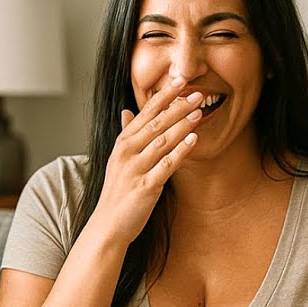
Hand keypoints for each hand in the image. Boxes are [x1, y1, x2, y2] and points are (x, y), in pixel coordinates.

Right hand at [92, 77, 202, 244]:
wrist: (108, 225)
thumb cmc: (117, 191)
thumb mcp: (118, 159)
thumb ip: (126, 134)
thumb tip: (126, 111)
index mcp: (122, 143)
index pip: (145, 113)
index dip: (164, 96)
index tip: (180, 81)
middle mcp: (127, 152)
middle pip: (156, 123)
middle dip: (178, 106)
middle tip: (198, 94)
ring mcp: (135, 169)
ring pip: (162, 141)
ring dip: (181, 125)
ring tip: (199, 112)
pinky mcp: (145, 186)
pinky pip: (166, 165)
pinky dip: (180, 151)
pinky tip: (193, 141)